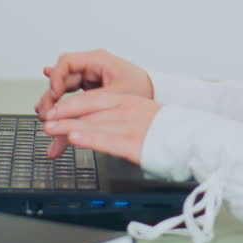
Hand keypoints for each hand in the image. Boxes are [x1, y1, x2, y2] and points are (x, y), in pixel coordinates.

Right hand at [34, 49, 152, 115]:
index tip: (54, 95)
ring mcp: (90, 79)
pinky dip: (63, 107)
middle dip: (51, 95)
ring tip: (44, 116)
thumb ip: (88, 104)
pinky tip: (51, 111)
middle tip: (45, 112)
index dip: (56, 77)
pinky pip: (71, 98)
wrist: (156, 95)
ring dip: (53, 103)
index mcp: (97, 60)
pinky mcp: (91, 92)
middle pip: (61, 77)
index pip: (66, 62)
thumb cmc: (142, 88)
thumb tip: (66, 113)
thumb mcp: (115, 96)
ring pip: (64, 89)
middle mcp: (91, 67)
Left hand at [41, 92, 160, 163]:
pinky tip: (75, 137)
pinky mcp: (137, 144)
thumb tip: (98, 122)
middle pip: (91, 109)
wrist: (197, 140)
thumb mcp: (144, 116)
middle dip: (65, 114)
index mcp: (130, 101)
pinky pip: (109, 140)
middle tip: (46, 119)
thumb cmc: (171, 132)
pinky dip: (90, 137)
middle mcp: (129, 111)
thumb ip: (122, 116)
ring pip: (96, 123)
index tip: (55, 111)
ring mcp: (133, 127)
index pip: (95, 98)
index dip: (72, 104)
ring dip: (69, 125)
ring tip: (51, 129)